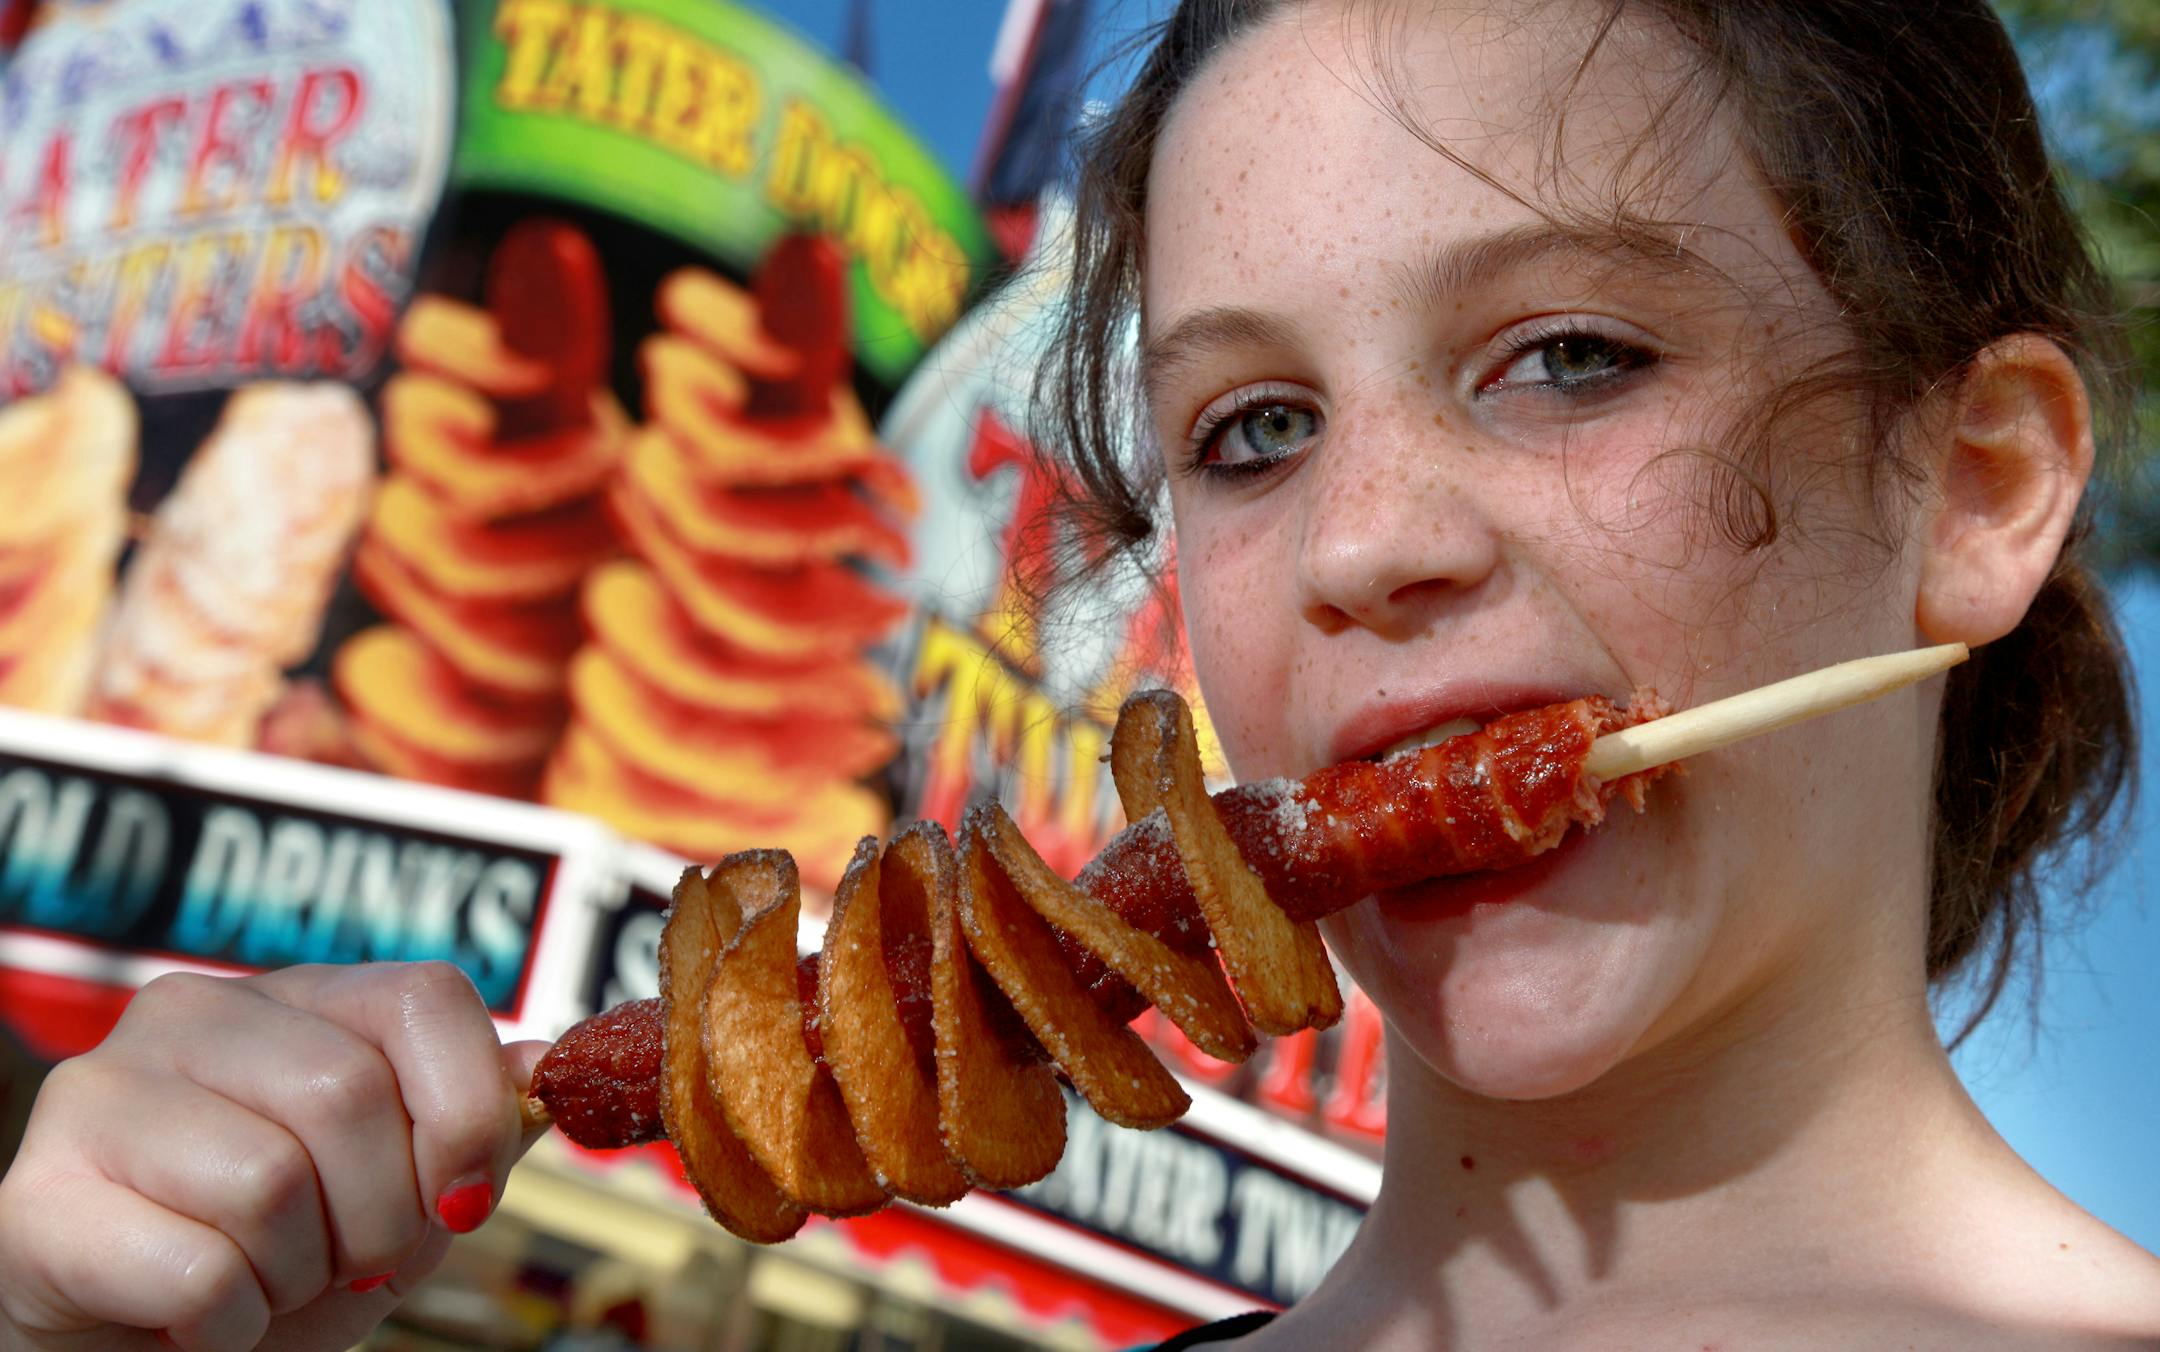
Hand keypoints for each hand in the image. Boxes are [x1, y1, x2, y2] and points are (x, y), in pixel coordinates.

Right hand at [0, 963, 550, 1350]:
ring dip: (296, 1273)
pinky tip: (199, 1316)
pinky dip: (228, 1324)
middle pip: (349, 1095)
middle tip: (340, 1258)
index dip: (466, 1111)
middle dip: (379, 1216)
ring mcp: (102, 1094)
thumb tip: (544, 1066)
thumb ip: (474, 1126)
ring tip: (262, 1278)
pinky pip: (198, 1271)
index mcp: (297, 997)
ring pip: (271, 1182)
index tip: (460, 1200)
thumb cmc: (281, 1263)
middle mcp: (190, 1014)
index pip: (426, 997)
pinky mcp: (37, 1199)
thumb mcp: (404, 1194)